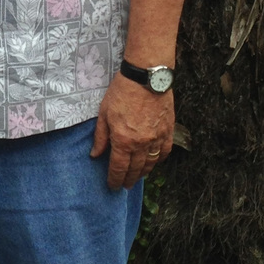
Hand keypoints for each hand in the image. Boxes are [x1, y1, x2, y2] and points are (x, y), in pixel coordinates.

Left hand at [91, 72, 174, 190]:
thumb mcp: (104, 113)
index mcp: (123, 141)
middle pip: (135, 169)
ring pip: (151, 163)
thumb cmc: (122, 92)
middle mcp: (141, 144)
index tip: (113, 186)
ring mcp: (156, 138)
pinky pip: (164, 151)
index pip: (119, 168)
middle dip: (129, 180)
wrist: (146, 77)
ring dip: (143, 173)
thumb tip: (95, 154)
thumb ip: (101, 137)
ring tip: (138, 177)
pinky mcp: (168, 130)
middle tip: (125, 186)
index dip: (115, 180)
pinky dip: (159, 160)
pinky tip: (154, 162)